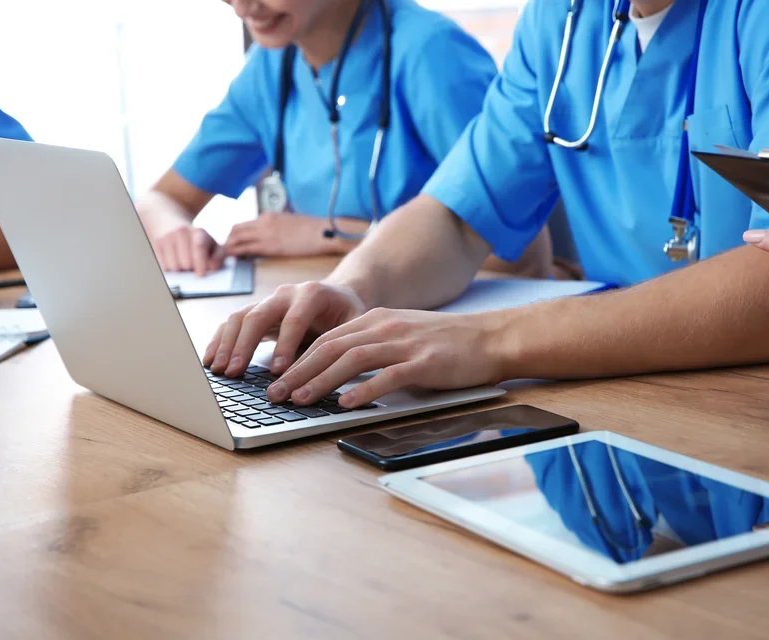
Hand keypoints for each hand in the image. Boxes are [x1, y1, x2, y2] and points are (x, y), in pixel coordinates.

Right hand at [151, 225, 223, 275]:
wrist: (174, 228)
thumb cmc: (199, 243)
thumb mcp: (214, 247)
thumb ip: (218, 258)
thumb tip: (211, 267)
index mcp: (199, 233)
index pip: (199, 247)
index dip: (200, 262)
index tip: (201, 275)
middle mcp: (182, 232)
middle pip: (185, 261)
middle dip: (190, 269)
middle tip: (192, 268)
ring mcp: (167, 237)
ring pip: (173, 266)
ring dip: (179, 271)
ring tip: (183, 264)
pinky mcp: (156, 245)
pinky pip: (162, 266)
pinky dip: (168, 269)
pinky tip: (173, 263)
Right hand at [203, 281, 366, 377]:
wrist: (337, 295)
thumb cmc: (347, 313)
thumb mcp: (355, 323)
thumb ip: (343, 341)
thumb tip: (328, 372)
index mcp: (312, 293)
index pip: (294, 319)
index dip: (285, 345)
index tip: (278, 372)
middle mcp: (285, 293)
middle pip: (258, 315)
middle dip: (245, 345)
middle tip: (235, 371)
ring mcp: (267, 300)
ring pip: (240, 317)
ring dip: (227, 344)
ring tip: (220, 370)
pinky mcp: (256, 312)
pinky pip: (232, 323)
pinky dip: (219, 341)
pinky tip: (211, 361)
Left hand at [224, 213, 330, 257]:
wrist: (322, 232)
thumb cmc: (312, 229)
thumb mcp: (290, 221)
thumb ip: (278, 225)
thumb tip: (273, 233)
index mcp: (268, 216)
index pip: (244, 224)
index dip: (236, 234)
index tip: (234, 242)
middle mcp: (263, 222)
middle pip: (235, 230)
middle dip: (228, 240)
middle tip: (227, 251)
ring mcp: (265, 234)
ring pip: (237, 238)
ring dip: (229, 247)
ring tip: (227, 256)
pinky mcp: (270, 246)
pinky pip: (246, 249)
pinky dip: (237, 253)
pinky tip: (235, 258)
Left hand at [263, 308, 504, 408]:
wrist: (492, 338)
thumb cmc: (449, 343)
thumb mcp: (404, 335)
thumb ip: (374, 349)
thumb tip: (341, 374)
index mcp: (378, 320)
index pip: (328, 339)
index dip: (299, 360)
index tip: (278, 380)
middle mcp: (386, 327)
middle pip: (332, 347)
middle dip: (299, 372)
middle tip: (276, 394)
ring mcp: (405, 344)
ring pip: (352, 360)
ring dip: (321, 381)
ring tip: (301, 400)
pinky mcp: (425, 362)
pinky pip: (388, 376)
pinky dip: (365, 390)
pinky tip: (347, 403)